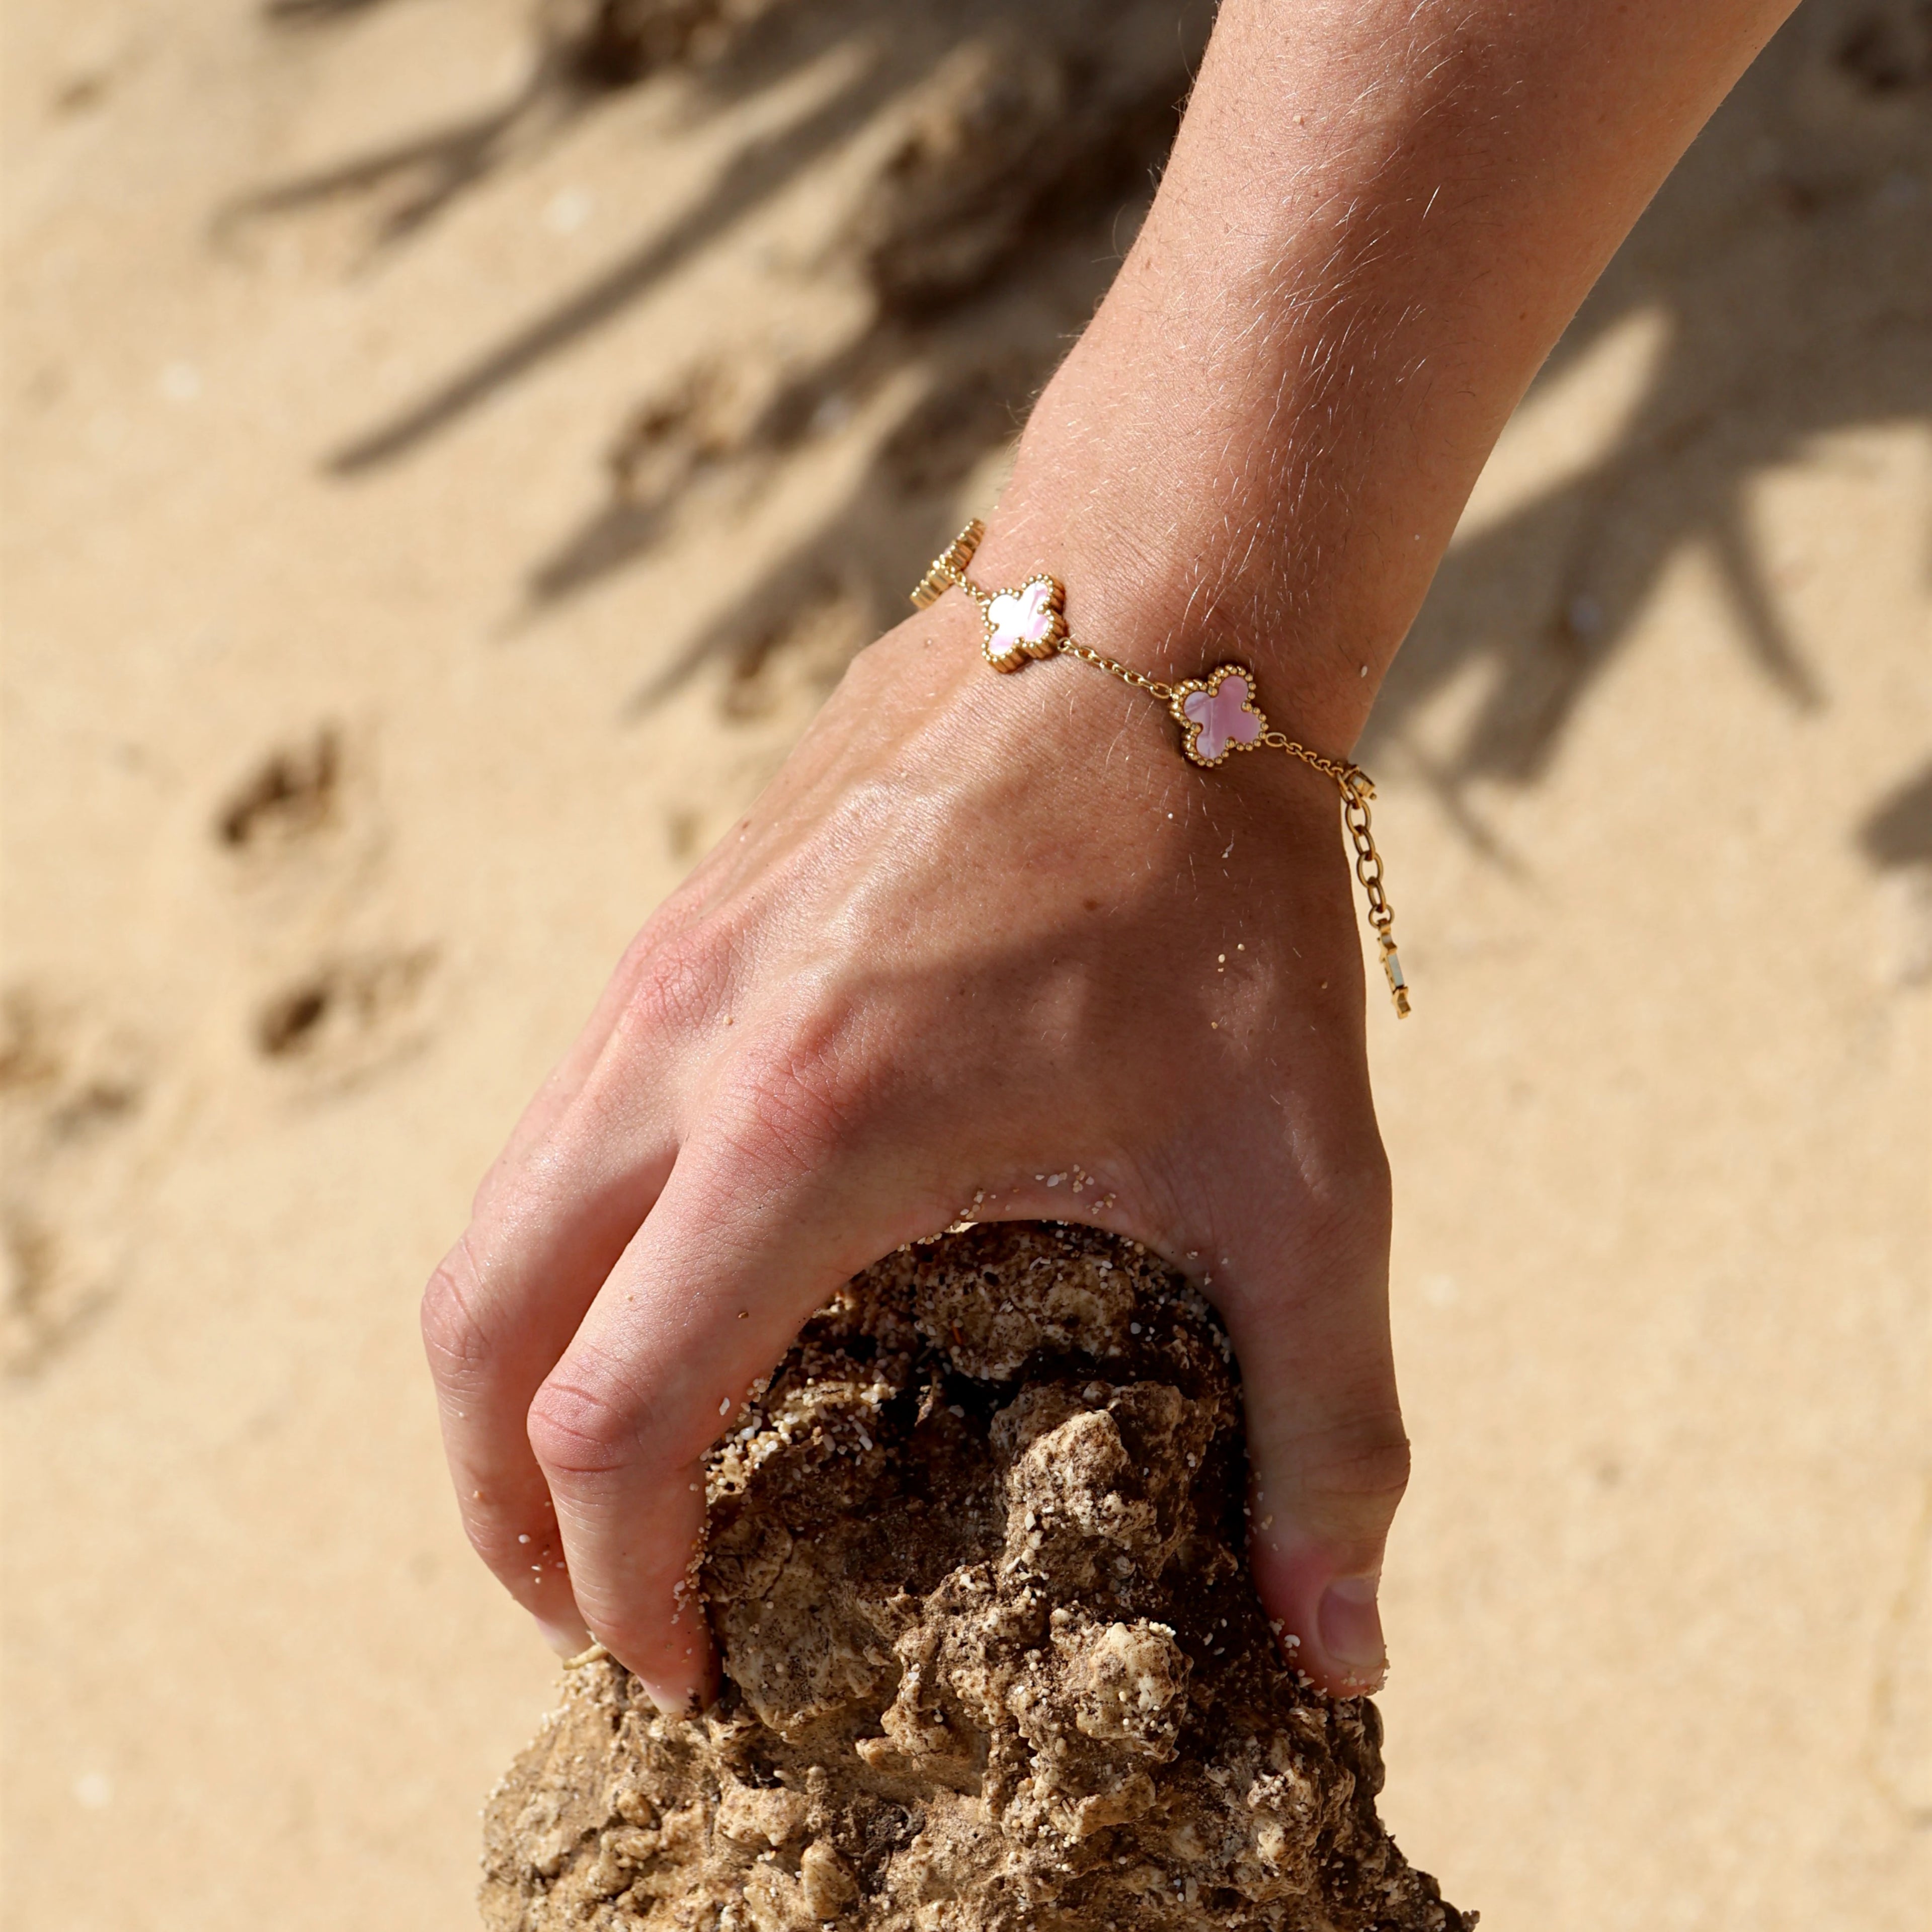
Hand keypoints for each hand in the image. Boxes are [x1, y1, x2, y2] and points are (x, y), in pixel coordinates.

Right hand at [421, 576, 1405, 1710]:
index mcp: (809, 1126)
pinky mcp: (679, 930)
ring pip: (494, 1223)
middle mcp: (685, 1046)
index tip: (690, 1670)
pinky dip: (562, 1258)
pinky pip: (554, 1131)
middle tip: (592, 1612)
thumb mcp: (1302, 1174)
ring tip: (607, 1482)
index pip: (610, 1417)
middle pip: (475, 1331)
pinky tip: (672, 1292)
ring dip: (513, 1376)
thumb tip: (1345, 1655)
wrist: (1151, 625)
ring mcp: (660, 975)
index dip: (621, 1581)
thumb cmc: (1220, 897)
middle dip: (500, 1511)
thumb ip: (1330, 1425)